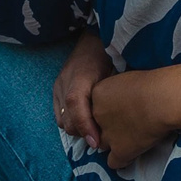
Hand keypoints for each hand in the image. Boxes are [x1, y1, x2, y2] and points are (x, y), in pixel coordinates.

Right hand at [52, 30, 114, 149]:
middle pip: (67, 118)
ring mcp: (58, 85)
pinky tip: (85, 122)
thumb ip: (116, 93)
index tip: (98, 143)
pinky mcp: (56, 88)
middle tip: (102, 141)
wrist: (94, 37)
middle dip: (82, 133)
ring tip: (94, 132)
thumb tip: (124, 118)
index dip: (86, 126)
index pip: (76, 106)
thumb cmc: (110, 53)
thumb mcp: (117, 71)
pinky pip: (59, 114)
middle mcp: (65, 82)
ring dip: (76, 129)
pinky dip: (70, 122)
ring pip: (62, 119)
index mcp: (81, 76)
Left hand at [90, 71, 169, 170]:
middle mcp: (98, 115)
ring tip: (132, 139)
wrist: (163, 100)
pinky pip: (114, 162)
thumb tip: (126, 99)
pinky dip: (122, 160)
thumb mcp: (128, 80)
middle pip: (97, 126)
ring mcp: (107, 135)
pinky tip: (132, 155)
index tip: (124, 109)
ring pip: (103, 145)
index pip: (95, 107)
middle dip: (110, 127)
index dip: (109, 110)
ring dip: (115, 143)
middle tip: (129, 123)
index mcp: (98, 94)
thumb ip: (119, 92)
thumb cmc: (152, 84)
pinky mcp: (120, 151)